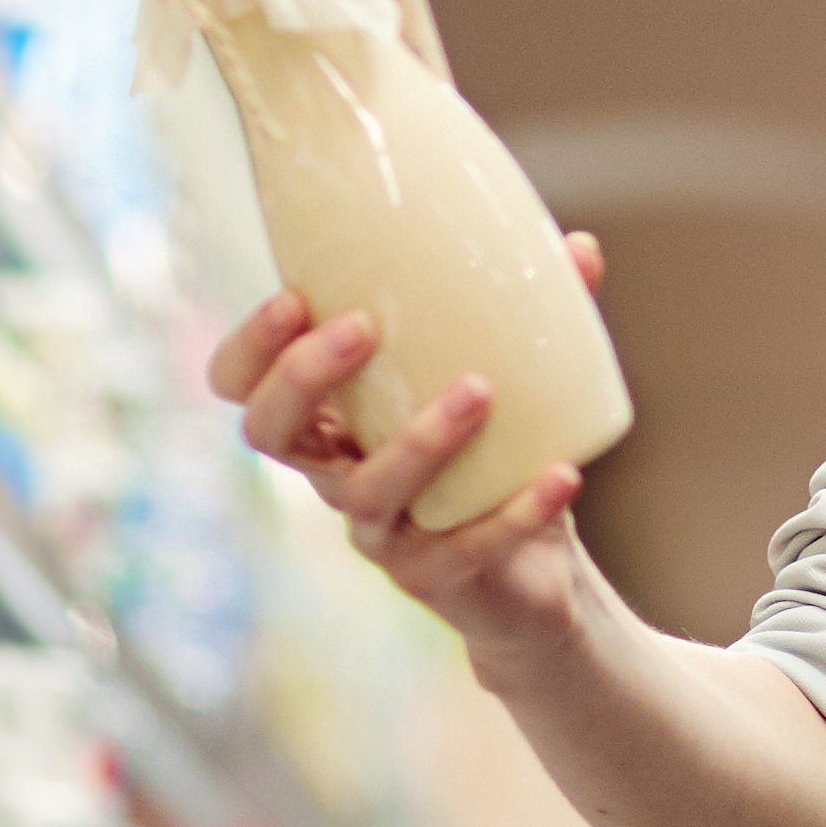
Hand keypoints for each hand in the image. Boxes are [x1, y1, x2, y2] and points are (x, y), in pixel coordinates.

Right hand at [208, 236, 611, 672]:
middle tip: (362, 328)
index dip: (251, 346)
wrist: (536, 575)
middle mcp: (336, 475)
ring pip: (368, 490)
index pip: (246, 385)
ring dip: (420, 438)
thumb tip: (580, 248)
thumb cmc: (498, 461)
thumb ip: (534, 319)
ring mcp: (379, 532)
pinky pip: (464, 547)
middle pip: (271, 432)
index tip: (293, 297)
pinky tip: (561, 474)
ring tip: (480, 390)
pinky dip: (515, 511)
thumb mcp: (508, 385)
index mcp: (333, 420)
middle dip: (303, 376)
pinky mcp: (432, 578)